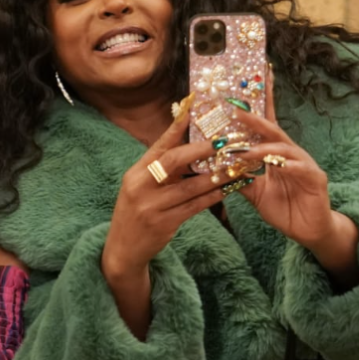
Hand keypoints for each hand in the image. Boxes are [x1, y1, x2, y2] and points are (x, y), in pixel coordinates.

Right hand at [101, 101, 222, 338]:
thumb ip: (158, 169)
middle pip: (173, 161)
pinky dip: (213, 196)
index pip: (158, 145)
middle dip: (200, 149)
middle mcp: (141, 186)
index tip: (193, 109)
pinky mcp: (165, 224)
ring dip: (215, 175)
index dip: (176, 127)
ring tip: (235, 165)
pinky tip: (227, 189)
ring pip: (190, 186)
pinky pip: (195, 206)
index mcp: (136, 173)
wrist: (123, 250)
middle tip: (223, 140)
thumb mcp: (140, 187)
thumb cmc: (136, 212)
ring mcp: (152, 206)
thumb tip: (186, 146)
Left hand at [232, 72, 358, 285]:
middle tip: (236, 110)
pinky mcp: (315, 178)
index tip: (242, 93)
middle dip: (255, 119)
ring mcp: (304, 164)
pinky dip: (287, 165)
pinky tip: (277, 164)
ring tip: (246, 150)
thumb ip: (241, 179)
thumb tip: (219, 168)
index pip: (265, 127)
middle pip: (272, 130)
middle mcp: (291, 154)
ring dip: (264, 148)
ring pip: (283, 148)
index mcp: (276, 154)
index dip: (256, 109)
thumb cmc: (285, 210)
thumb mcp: (256, 194)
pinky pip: (300, 167)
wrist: (308, 232)